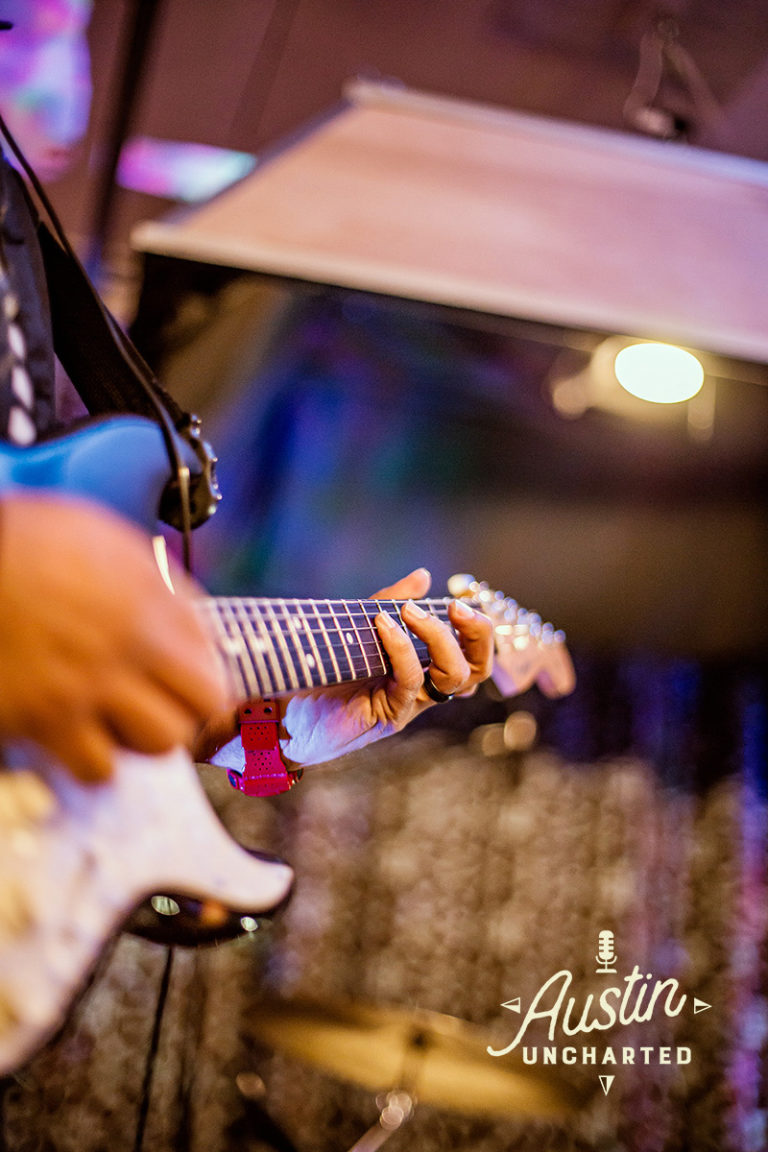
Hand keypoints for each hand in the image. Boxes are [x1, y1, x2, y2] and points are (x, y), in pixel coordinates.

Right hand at [0, 493, 228, 782]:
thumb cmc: (22, 543)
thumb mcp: (101, 535)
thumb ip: (150, 577)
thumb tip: (183, 609)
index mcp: (149, 597)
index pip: (213, 653)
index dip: (203, 668)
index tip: (190, 677)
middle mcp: (130, 644)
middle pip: (205, 703)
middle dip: (191, 707)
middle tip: (166, 705)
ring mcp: (91, 685)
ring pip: (162, 741)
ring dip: (147, 735)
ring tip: (123, 721)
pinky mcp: (48, 720)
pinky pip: (99, 768)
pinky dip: (94, 761)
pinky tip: (81, 738)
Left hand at [200, 568, 493, 770]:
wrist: (279, 713)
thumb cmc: (318, 672)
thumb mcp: (357, 628)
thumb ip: (390, 602)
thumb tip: (424, 576)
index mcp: (421, 667)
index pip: (473, 653)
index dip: (480, 629)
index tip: (463, 600)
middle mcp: (422, 689)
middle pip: (478, 670)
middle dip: (479, 636)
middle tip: (460, 609)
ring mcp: (408, 704)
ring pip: (454, 678)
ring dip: (441, 639)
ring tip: (413, 612)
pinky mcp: (388, 715)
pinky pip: (410, 682)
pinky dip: (402, 649)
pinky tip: (384, 625)